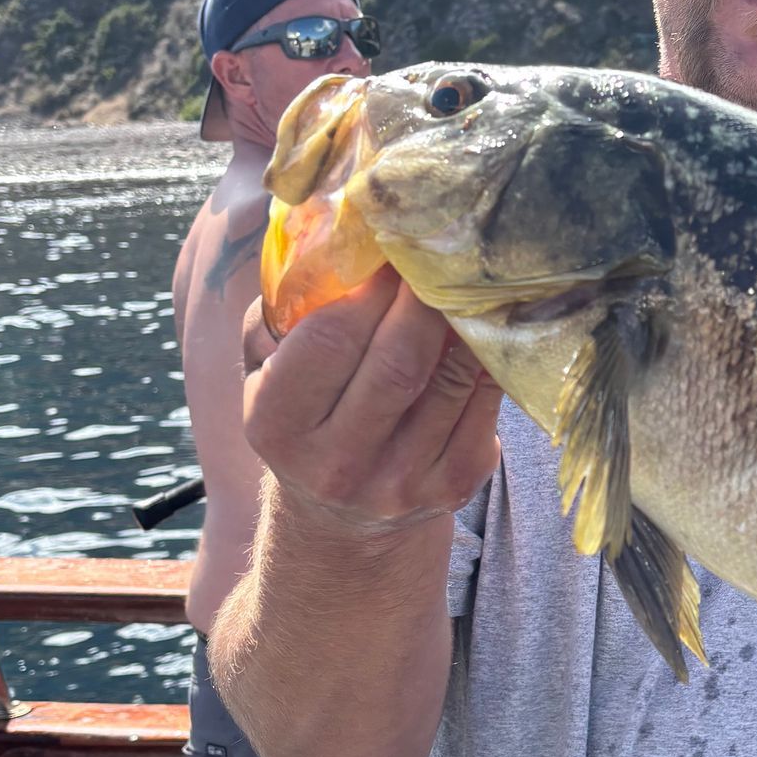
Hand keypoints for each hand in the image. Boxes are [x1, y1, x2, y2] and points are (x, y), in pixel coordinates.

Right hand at [240, 269, 501, 531]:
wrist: (341, 520)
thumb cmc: (305, 418)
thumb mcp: (265, 372)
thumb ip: (283, 311)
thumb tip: (332, 236)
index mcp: (278, 426)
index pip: (330, 338)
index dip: (368, 287)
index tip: (391, 249)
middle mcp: (337, 465)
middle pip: (399, 361)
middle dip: (424, 299)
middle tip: (438, 255)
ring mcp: (401, 482)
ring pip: (453, 380)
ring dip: (466, 322)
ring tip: (467, 281)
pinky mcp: (455, 485)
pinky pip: (485, 403)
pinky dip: (491, 356)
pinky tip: (486, 326)